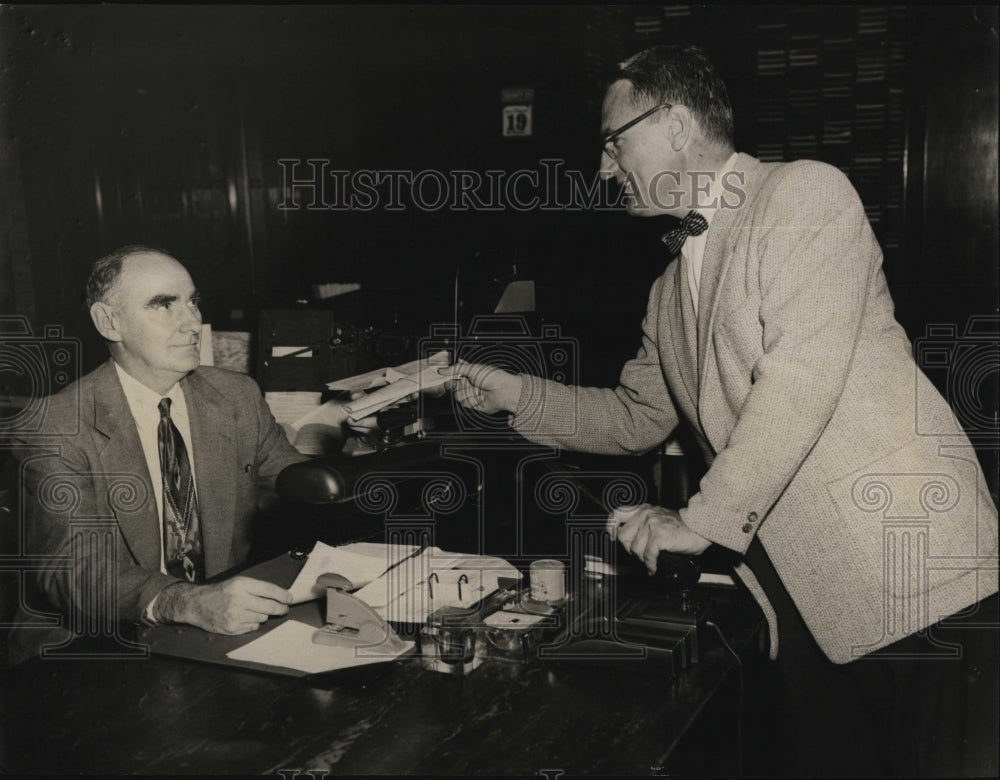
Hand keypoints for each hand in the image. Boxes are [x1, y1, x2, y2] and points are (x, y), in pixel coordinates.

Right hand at [154, 576, 292, 633]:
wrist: (197, 605)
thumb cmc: (221, 592)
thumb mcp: (237, 582)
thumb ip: (257, 588)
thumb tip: (280, 596)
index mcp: (241, 585)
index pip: (269, 590)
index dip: (283, 595)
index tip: (290, 599)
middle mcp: (239, 599)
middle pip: (269, 607)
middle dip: (280, 609)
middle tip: (284, 609)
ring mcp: (235, 615)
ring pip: (262, 618)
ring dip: (263, 615)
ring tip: (253, 611)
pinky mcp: (232, 628)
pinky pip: (253, 627)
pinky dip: (253, 624)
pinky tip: (245, 618)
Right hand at [439, 360, 522, 414]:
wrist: (503, 391)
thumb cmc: (492, 377)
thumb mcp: (472, 368)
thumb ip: (455, 369)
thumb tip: (442, 370)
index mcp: (468, 373)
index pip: (452, 374)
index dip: (447, 376)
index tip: (443, 375)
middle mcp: (468, 384)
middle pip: (451, 386)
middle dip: (452, 385)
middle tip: (456, 383)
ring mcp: (470, 394)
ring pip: (457, 395)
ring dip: (463, 392)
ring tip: (474, 389)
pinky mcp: (472, 404)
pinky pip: (464, 403)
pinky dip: (469, 400)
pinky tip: (478, 396)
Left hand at [607, 503, 710, 572]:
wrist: (700, 528)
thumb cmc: (681, 526)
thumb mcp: (659, 518)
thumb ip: (643, 522)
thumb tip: (627, 536)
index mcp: (643, 509)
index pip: (618, 514)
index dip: (611, 526)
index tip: (611, 535)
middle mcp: (645, 515)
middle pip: (623, 536)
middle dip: (630, 548)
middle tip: (641, 553)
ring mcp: (651, 525)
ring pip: (635, 549)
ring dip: (643, 558)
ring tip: (652, 559)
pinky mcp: (658, 536)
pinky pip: (647, 556)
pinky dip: (651, 565)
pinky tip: (654, 567)